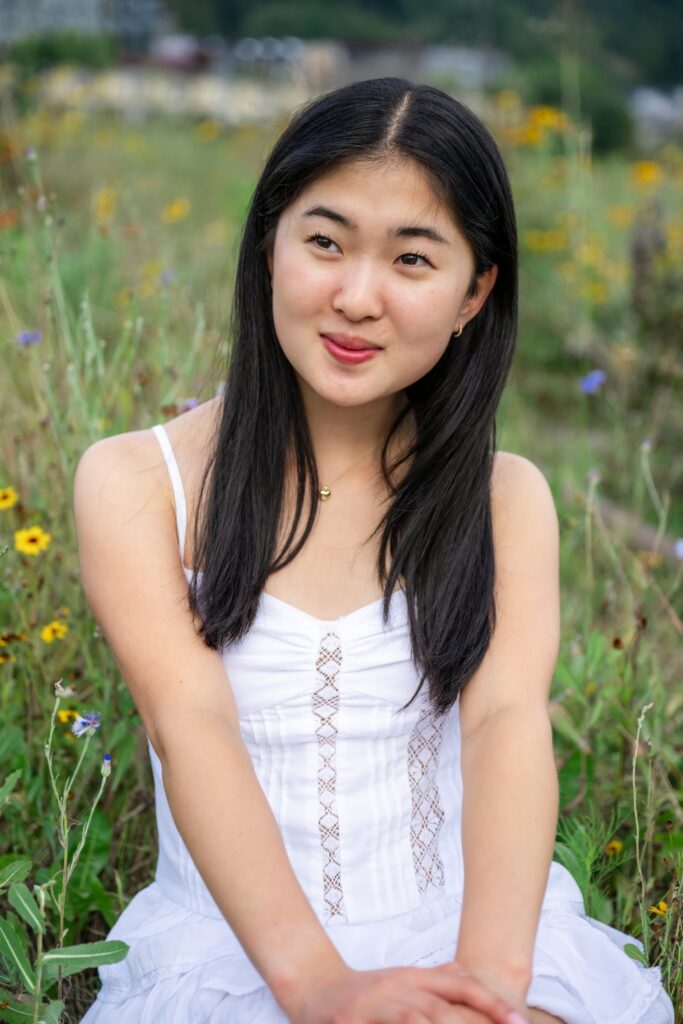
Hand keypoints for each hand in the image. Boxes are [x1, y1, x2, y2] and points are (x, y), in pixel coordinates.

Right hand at [280, 959, 528, 1022]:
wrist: (312, 986)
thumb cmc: (364, 990)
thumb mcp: (401, 980)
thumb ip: (435, 980)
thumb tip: (470, 977)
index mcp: (413, 977)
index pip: (460, 985)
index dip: (491, 1002)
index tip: (519, 1021)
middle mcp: (397, 987)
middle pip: (442, 1009)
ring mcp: (374, 1005)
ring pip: (415, 1020)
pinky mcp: (351, 1021)